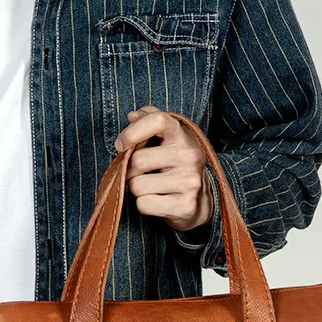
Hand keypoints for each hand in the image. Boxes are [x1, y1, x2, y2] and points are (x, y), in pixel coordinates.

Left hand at [117, 105, 213, 233]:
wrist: (201, 199)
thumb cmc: (175, 164)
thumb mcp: (167, 138)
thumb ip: (149, 120)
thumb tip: (132, 116)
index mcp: (183, 134)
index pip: (157, 120)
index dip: (132, 132)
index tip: (120, 145)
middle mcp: (190, 155)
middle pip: (138, 161)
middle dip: (130, 170)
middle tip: (139, 173)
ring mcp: (190, 181)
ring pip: (137, 186)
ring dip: (136, 189)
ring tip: (152, 186)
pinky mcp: (185, 206)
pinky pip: (143, 204)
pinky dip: (144, 205)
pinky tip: (157, 200)